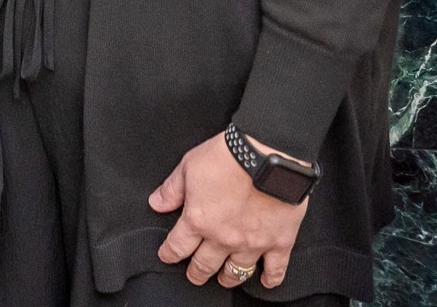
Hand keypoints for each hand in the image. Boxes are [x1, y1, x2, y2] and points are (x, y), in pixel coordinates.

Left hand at [151, 131, 308, 290]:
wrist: (267, 154)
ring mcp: (252, 243)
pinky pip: (276, 269)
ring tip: (223, 279)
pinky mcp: (279, 242)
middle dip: (196, 273)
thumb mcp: (188, 167)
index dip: (169, 254)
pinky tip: (266, 282)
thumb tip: (157, 204)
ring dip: (227, 278)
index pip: (178, 246)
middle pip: (205, 265)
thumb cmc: (228, 157)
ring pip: (236, 272)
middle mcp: (223, 238)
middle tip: (194, 276)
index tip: (167, 256)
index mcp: (199, 220)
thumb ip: (172, 190)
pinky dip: (271, 279)